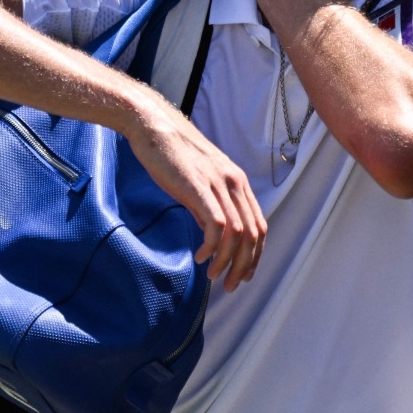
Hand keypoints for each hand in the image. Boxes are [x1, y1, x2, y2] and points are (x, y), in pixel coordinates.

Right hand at [123, 99, 266, 292]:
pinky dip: (212, 248)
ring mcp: (218, 184)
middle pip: (253, 234)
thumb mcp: (199, 180)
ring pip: (238, 233)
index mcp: (237, 182)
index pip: (259, 226)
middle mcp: (234, 183)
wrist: (153, 127)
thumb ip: (208, 206)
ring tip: (213, 276)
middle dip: (244, 266)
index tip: (243, 274)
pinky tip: (199, 257)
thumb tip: (211, 236)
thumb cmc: (171, 154)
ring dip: (227, 261)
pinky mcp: (199, 187)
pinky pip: (217, 225)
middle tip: (229, 286)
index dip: (255, 255)